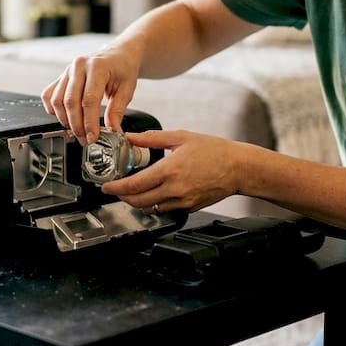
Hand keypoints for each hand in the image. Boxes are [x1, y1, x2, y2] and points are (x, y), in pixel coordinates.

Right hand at [41, 46, 139, 144]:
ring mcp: (67, 71)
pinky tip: (65, 117)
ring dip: (65, 120)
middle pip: (70, 102)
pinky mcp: (60, 76)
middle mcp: (78, 66)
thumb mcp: (127, 90)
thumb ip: (117, 111)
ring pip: (57, 100)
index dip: (89, 123)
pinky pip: (49, 95)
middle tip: (84, 139)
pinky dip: (53, 110)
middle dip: (76, 125)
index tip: (92, 137)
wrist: (117, 55)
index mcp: (97, 67)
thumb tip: (113, 131)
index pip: (89, 100)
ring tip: (77, 131)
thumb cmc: (122, 69)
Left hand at [100, 130, 248, 213]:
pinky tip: (154, 194)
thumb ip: (152, 138)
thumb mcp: (181, 137)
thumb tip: (131, 137)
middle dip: (123, 197)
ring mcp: (182, 201)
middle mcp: (174, 189)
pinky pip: (165, 209)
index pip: (134, 184)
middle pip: (138, 201)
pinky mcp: (189, 207)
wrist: (238, 168)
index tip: (106, 187)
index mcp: (170, 170)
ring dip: (138, 202)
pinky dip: (154, 204)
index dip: (116, 188)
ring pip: (150, 208)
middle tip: (116, 190)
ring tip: (133, 191)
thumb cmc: (214, 151)